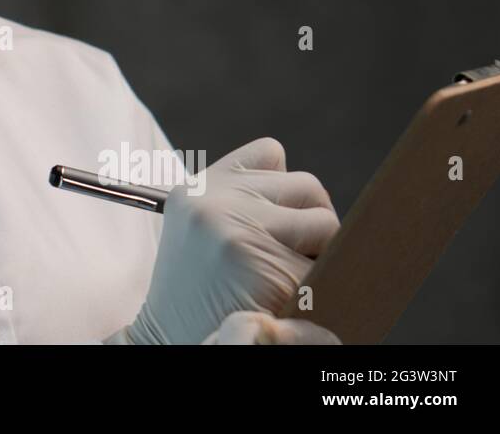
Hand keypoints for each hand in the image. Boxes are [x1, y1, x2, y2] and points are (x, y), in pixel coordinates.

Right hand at [111, 136, 339, 343]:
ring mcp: (236, 225)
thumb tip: (312, 198)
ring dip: (318, 254)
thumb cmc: (201, 298)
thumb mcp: (205, 235)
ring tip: (282, 280)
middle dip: (311, 224)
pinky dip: (318, 287)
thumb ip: (244, 203)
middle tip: (283, 261)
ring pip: (326, 220)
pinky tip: (283, 300)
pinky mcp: (261, 258)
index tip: (278, 222)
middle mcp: (212, 198)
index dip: (285, 189)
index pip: (270, 153)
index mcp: (197, 189)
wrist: (171, 346)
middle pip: (307, 185)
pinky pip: (327, 264)